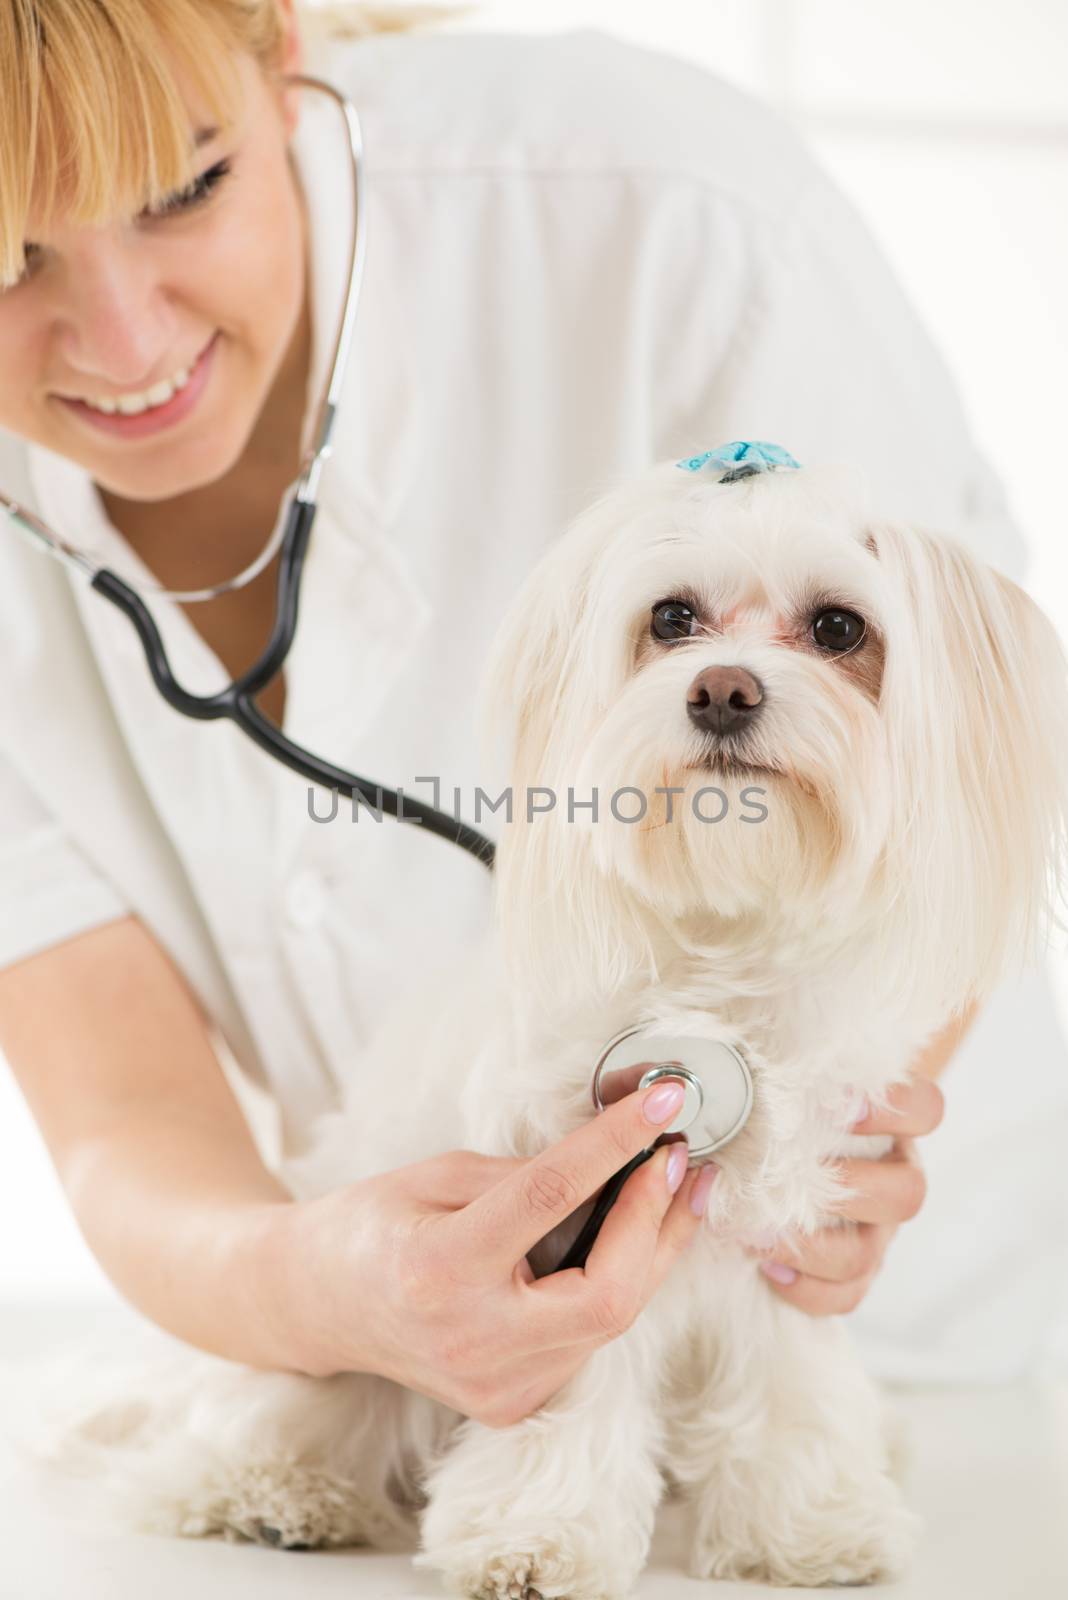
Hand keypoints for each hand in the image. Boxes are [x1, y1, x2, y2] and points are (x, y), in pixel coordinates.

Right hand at [270, 1081, 716, 1426]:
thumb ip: (523, 1173)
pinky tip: (629, 1239)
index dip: (615, 1144)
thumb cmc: (371, 1224)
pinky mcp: (511, 1403)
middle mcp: (471, 1341)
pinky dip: (616, 1284)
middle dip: (657, 1221)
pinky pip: (588, 1341)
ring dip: (650, 1250)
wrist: (317, 1306)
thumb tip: (614, 1155)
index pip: (550, 1197)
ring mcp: (494, 1385)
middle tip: (681, 1157)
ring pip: (610, 1322)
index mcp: (440, 1268)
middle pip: (608, 1293)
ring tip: (674, 1188)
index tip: (662, 1101)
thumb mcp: (437, 1174)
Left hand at [748, 1077, 944, 1314]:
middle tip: (790, 1176)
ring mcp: (878, 1230)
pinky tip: (767, 1266)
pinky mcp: (853, 1273)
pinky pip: (846, 1295)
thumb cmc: (779, 1103)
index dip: (893, 1108)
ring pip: (869, 1252)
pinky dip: (806, 1287)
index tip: (839, 1103)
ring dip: (811, 1246)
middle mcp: (895, 1176)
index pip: (925, 1109)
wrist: (775, 1152)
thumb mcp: (784, 1079)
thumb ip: (776, 1066)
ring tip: (756, 1231)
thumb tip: (728, 1055)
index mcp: (892, 1122)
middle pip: (908, 1192)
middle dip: (847, 1188)